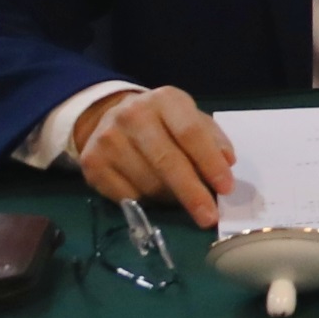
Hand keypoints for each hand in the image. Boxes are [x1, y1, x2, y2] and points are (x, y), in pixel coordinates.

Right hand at [72, 85, 235, 228]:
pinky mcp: (91, 162)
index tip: (226, 188)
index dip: (210, 163)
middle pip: (167, 161)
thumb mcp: (191, 119)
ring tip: (181, 199)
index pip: (191, 133)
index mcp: (165, 100)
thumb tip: (227, 163)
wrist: (110, 116)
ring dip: (170, 199)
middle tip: (209, 217)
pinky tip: (154, 195)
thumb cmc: (163, 123)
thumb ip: (212, 139)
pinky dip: (146, 202)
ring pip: (147, 183)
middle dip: (192, 193)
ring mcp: (108, 139)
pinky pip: (126, 195)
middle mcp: (132, 115)